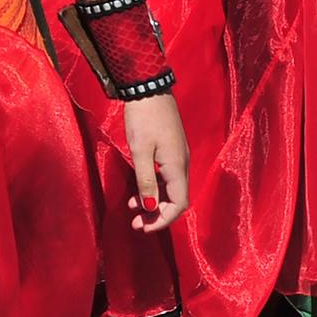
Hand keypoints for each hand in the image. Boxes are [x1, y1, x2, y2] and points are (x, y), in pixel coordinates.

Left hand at [123, 93, 190, 232]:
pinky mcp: (171, 150)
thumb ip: (145, 181)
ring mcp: (178, 157)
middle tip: (136, 224)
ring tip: (133, 210)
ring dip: (155, 203)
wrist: (148, 88)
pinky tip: (139, 191)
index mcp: (178, 167)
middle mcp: (183, 165)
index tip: (143, 228)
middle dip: (157, 215)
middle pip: (176, 200)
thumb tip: (150, 208)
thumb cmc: (142, 118)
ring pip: (171, 190)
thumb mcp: (140, 151)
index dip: (163, 220)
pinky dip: (154, 189)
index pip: (178, 205)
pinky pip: (167, 178)